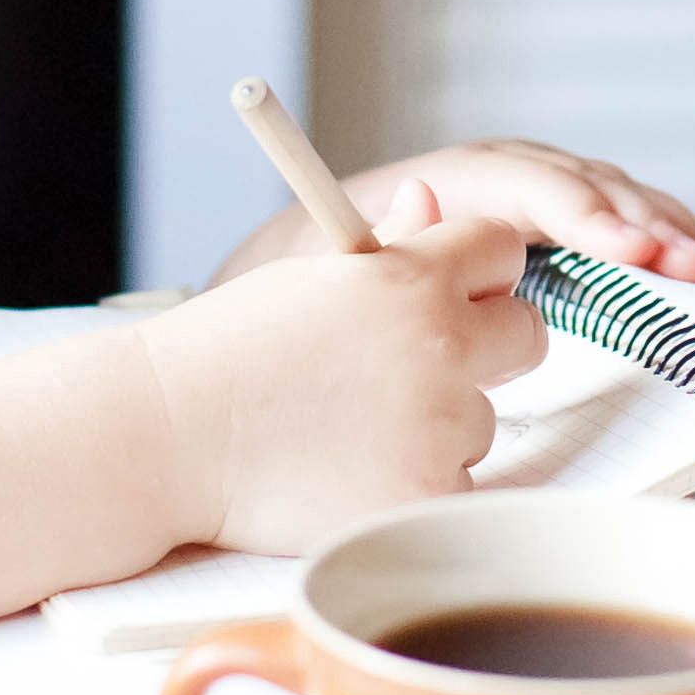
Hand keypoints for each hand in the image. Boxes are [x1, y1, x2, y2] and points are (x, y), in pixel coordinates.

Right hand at [130, 208, 546, 553]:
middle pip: (527, 335)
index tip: (455, 294)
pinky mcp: (425, 497)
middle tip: (419, 369)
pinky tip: (356, 476)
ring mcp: (439, 427)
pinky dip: (419, 487)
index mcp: (412, 277)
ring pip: (484, 421)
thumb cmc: (229, 350)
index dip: (478, 273)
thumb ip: (391, 242)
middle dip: (487, 347)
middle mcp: (440, 345)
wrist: (166, 435)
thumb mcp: (311, 275)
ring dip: (441, 427)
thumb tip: (430, 197)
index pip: (503, 250)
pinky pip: (459, 489)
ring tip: (352, 430)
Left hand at [212, 138, 694, 289]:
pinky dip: (669, 246)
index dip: (590, 217)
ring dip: (675, 236)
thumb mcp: (329, 256)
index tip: (633, 254)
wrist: (316, 268)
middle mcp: (509, 176)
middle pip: (594, 191)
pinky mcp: (559, 232)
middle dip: (653, 229)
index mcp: (461, 177)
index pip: (537, 188)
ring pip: (620, 204)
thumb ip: (374, 238)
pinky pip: (623, 228)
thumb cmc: (321, 270)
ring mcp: (540, 199)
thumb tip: (422, 204)